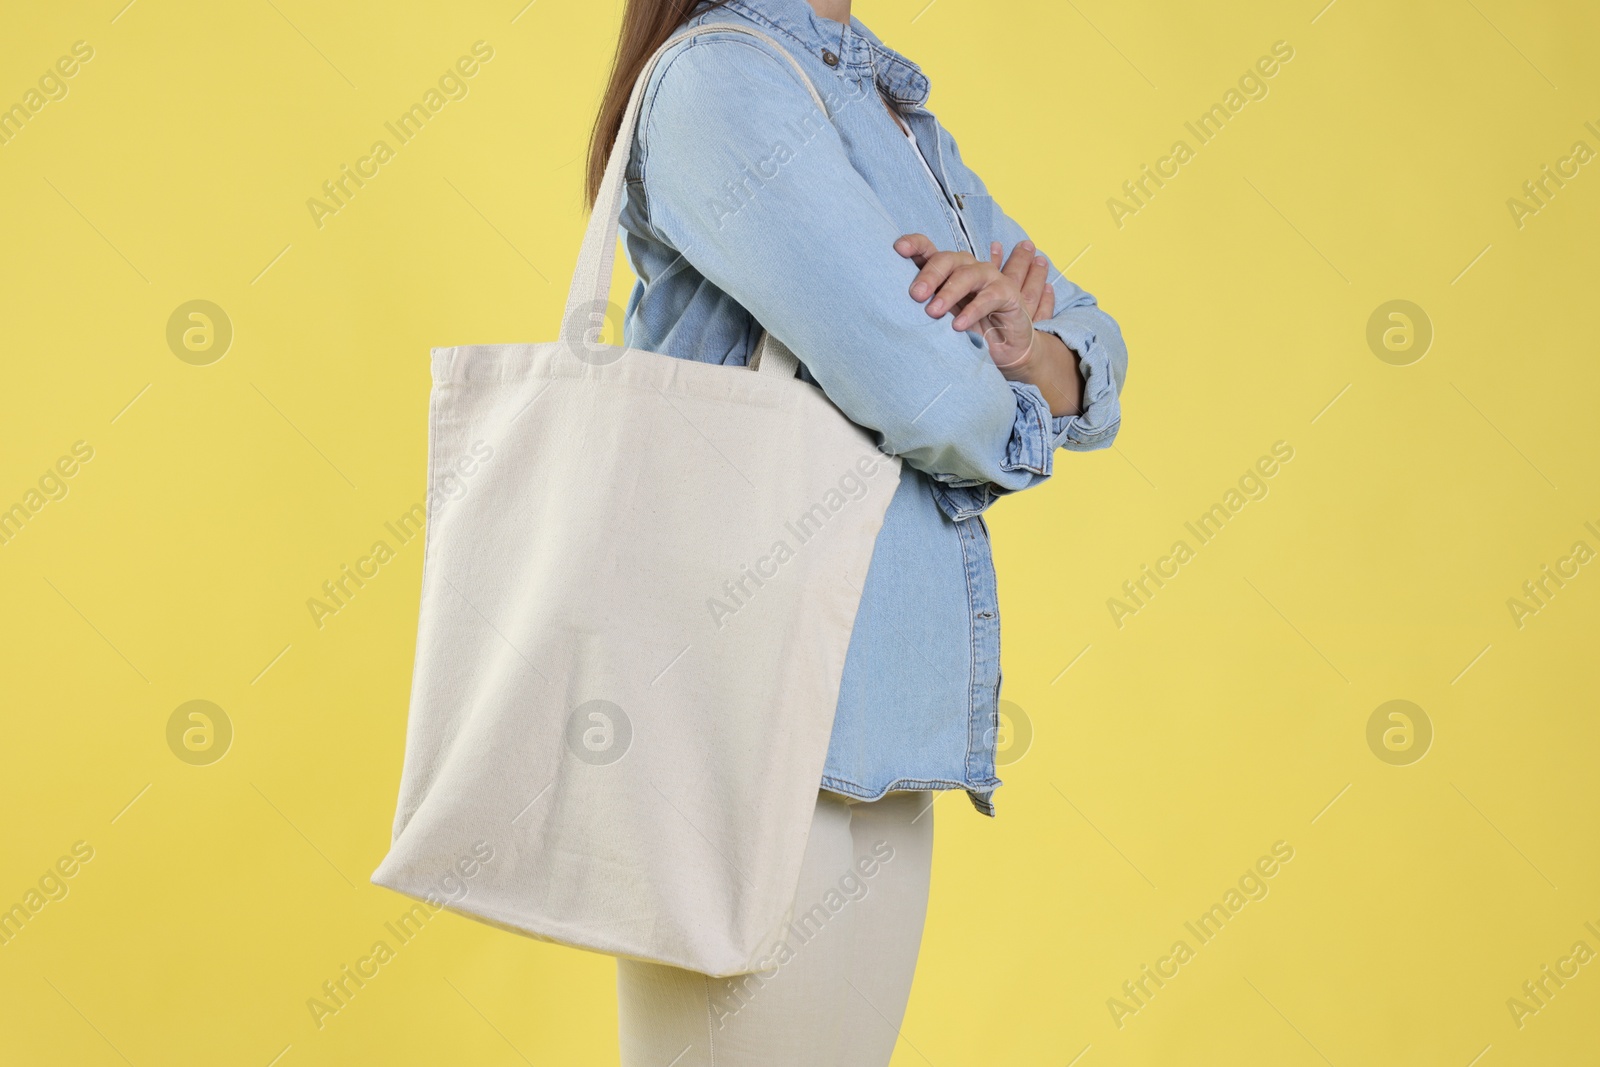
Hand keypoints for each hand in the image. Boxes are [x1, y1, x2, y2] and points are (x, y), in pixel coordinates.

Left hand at [893, 233, 1055, 372]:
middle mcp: (966, 266)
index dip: (914, 244)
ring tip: (933, 312)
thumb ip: (922, 304)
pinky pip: (988, 297)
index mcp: (946, 268)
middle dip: (929, 275)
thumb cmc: (965, 326)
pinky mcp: (1006, 292)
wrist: (1003, 346)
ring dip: (948, 293)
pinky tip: (958, 325)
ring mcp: (988, 277)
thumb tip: (886, 305)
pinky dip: (972, 311)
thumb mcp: (939, 315)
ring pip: (966, 275)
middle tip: (915, 295)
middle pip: (946, 259)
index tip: (898, 248)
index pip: (928, 249)